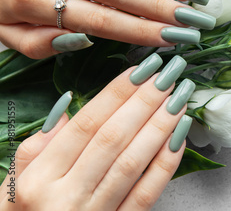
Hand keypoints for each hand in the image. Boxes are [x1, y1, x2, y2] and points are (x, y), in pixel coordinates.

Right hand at [0, 57, 193, 210]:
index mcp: (38, 180)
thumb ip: (36, 147)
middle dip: (144, 102)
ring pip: (132, 163)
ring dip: (160, 126)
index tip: (140, 69)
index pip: (85, 125)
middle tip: (168, 75)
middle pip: (112, 138)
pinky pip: (146, 195)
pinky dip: (166, 164)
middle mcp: (67, 196)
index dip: (116, 94)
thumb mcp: (13, 186)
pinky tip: (180, 138)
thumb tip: (68, 107)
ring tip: (179, 99)